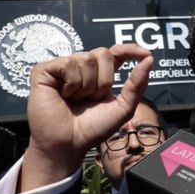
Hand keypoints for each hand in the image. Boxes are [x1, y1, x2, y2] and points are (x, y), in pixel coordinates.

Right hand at [21, 45, 152, 191]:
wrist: (68, 144)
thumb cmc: (92, 129)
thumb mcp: (122, 108)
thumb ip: (136, 85)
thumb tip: (149, 60)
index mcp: (99, 75)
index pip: (116, 52)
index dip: (129, 49)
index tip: (145, 53)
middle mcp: (81, 68)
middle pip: (103, 54)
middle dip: (103, 81)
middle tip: (91, 99)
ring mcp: (63, 67)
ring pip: (86, 59)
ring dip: (86, 86)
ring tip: (75, 100)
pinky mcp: (45, 70)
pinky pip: (68, 63)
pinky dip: (71, 83)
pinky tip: (63, 95)